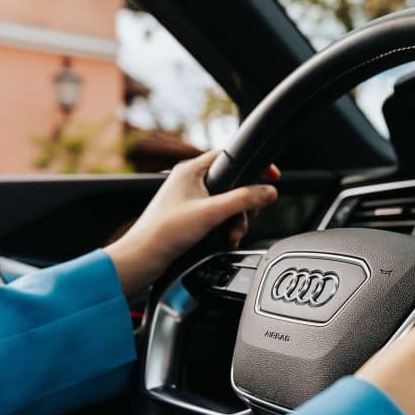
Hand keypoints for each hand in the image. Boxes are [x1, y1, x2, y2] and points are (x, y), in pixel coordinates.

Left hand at [106, 151, 279, 294]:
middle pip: (232, 184)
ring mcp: (190, 199)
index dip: (252, 166)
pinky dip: (224, 227)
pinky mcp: (189, 216)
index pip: (229, 156)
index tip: (271, 176)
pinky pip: (216, 216)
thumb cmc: (164, 232)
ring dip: (234, 220)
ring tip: (232, 235)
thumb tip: (268, 191)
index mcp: (191, 170)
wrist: (143, 257)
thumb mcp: (211, 213)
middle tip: (249, 215)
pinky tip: (225, 239)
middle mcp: (190, 181)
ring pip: (225, 203)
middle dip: (243, 204)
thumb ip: (243, 200)